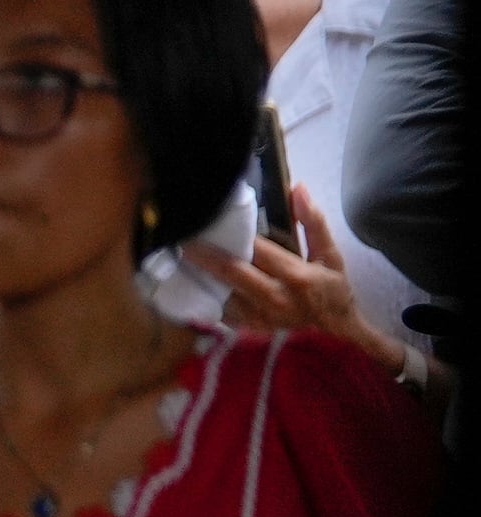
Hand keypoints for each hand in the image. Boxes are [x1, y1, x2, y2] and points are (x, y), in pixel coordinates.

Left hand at [182, 186, 401, 371]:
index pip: (258, 251)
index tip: (208, 221)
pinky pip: (221, 309)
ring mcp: (260, 317)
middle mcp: (275, 298)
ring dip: (200, 274)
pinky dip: (207, 293)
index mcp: (297, 277)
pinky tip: (192, 278)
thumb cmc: (332, 286)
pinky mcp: (250, 328)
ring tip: (181, 255)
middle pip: (232, 273)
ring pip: (222, 292)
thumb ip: (313, 222)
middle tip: (182, 237)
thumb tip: (296, 188)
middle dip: (204, 255)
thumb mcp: (330, 254)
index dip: (232, 236)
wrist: (337, 327)